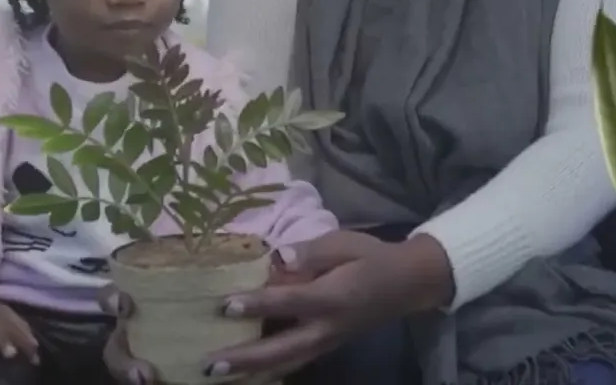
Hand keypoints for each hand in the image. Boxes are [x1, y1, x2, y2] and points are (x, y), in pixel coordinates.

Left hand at [201, 231, 452, 380]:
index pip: (288, 302)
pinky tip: (244, 372)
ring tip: (217, 374)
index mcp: (332, 297)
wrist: (407, 284)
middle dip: (244, 358)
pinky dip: (268, 370)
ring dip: (251, 371)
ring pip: (286, 363)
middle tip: (208, 364)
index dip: (256, 304)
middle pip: (281, 348)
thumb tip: (280, 256)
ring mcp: (327, 342)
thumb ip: (313, 251)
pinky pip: (294, 363)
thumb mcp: (345, 243)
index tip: (224, 306)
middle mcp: (327, 327)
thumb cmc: (370, 257)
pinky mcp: (325, 347)